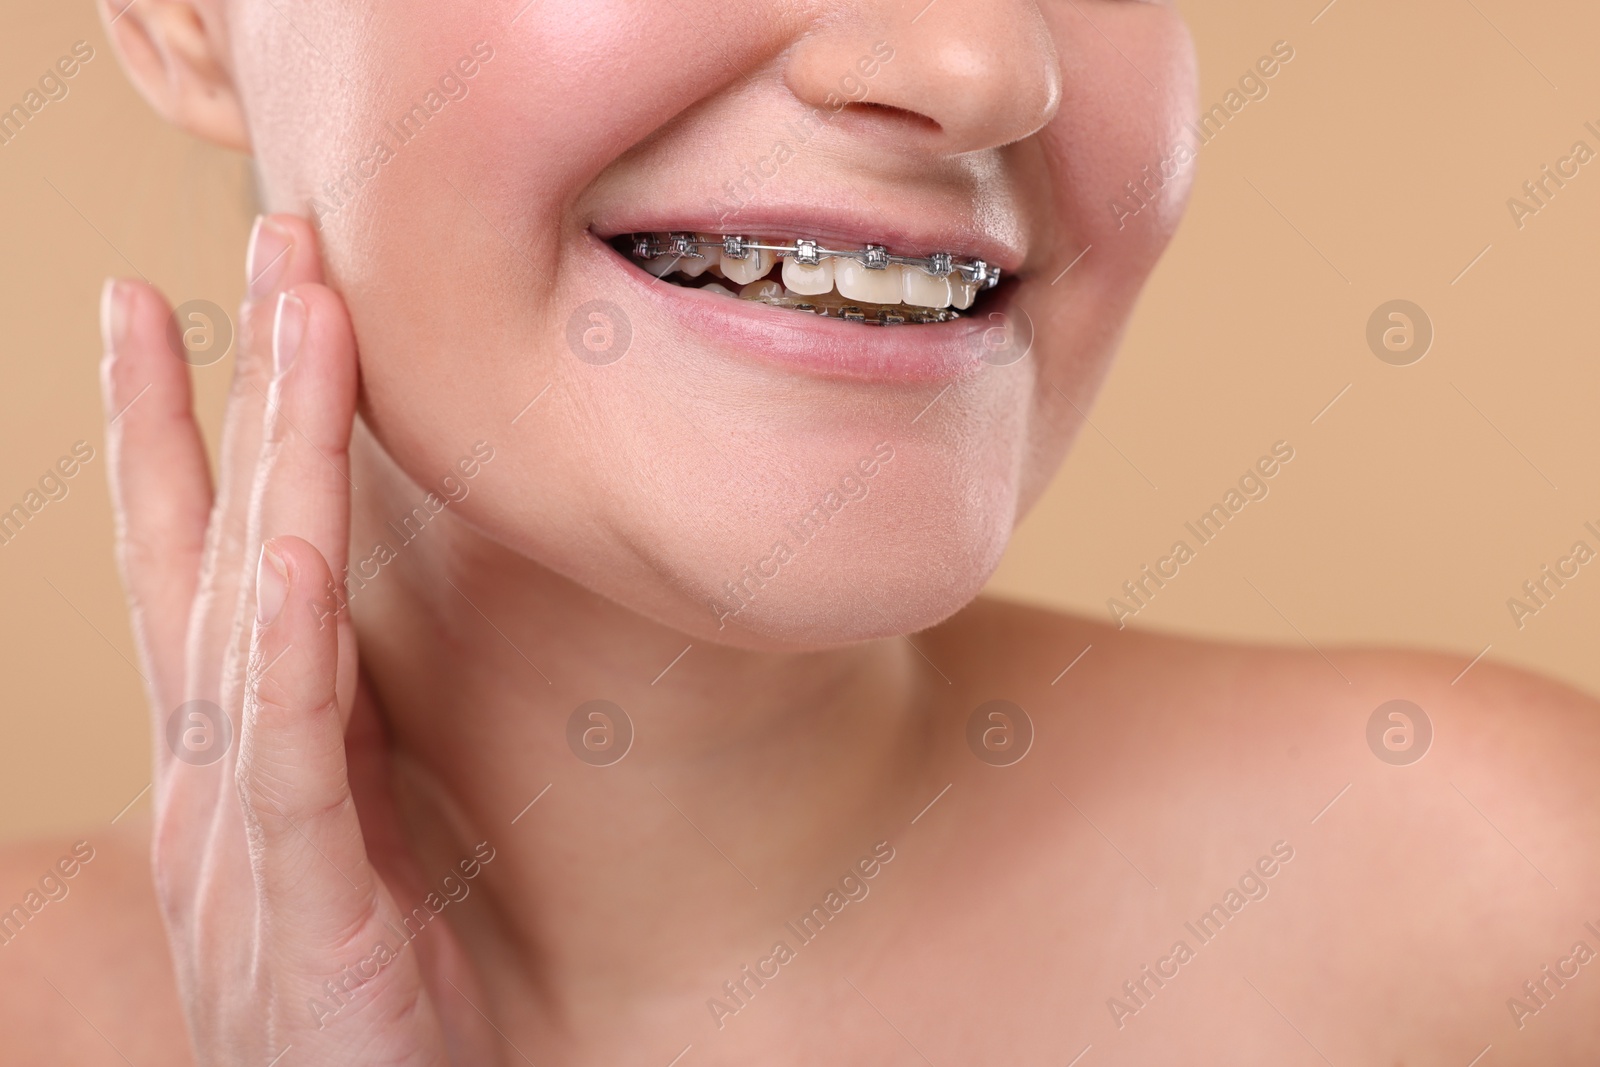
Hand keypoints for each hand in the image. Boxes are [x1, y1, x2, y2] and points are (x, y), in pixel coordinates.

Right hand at [100, 215, 454, 1064]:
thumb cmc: (369, 1016)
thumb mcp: (349, 850)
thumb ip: (336, 739)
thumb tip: (341, 620)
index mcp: (234, 760)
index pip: (196, 562)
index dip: (179, 430)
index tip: (167, 302)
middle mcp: (216, 781)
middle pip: (216, 547)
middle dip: (238, 387)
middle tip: (269, 239)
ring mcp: (247, 845)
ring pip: (252, 617)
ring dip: (274, 459)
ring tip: (295, 317)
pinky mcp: (310, 918)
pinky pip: (295, 764)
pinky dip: (285, 655)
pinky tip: (289, 550)